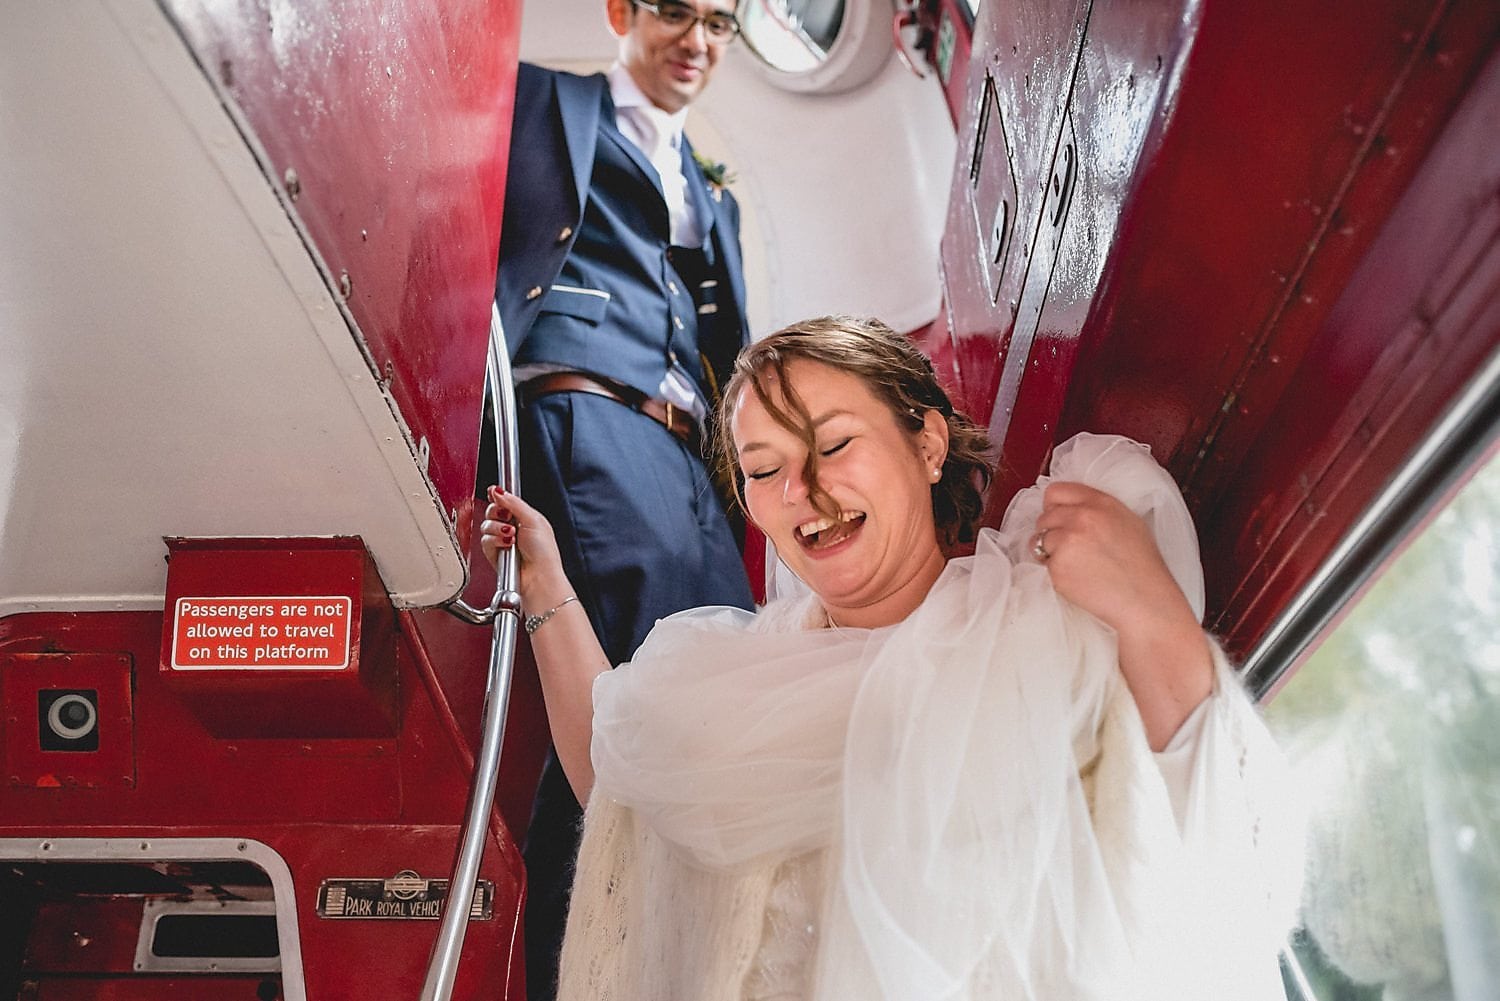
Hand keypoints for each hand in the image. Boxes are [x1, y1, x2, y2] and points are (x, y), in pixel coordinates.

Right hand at [481, 486, 570, 608]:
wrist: (538, 577)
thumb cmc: (543, 552)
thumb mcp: (533, 519)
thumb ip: (514, 503)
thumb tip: (498, 490)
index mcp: (524, 517)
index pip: (505, 501)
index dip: (498, 496)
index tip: (495, 493)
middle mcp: (511, 527)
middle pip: (491, 511)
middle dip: (497, 513)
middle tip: (507, 518)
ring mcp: (501, 540)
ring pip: (486, 525)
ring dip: (498, 529)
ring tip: (511, 537)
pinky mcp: (493, 553)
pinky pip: (484, 541)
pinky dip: (495, 541)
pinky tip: (506, 546)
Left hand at [1033, 481, 1211, 746]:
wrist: (1146, 604)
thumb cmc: (1143, 569)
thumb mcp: (1128, 524)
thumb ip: (1098, 511)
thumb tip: (1067, 510)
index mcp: (1102, 502)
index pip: (1057, 491)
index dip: (1053, 507)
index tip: (1057, 520)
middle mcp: (1082, 516)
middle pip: (1044, 517)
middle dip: (1050, 533)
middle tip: (1070, 552)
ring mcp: (1068, 540)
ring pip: (1039, 541)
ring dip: (1049, 554)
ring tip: (1077, 568)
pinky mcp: (1058, 566)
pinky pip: (1043, 565)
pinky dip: (1054, 573)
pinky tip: (1077, 582)